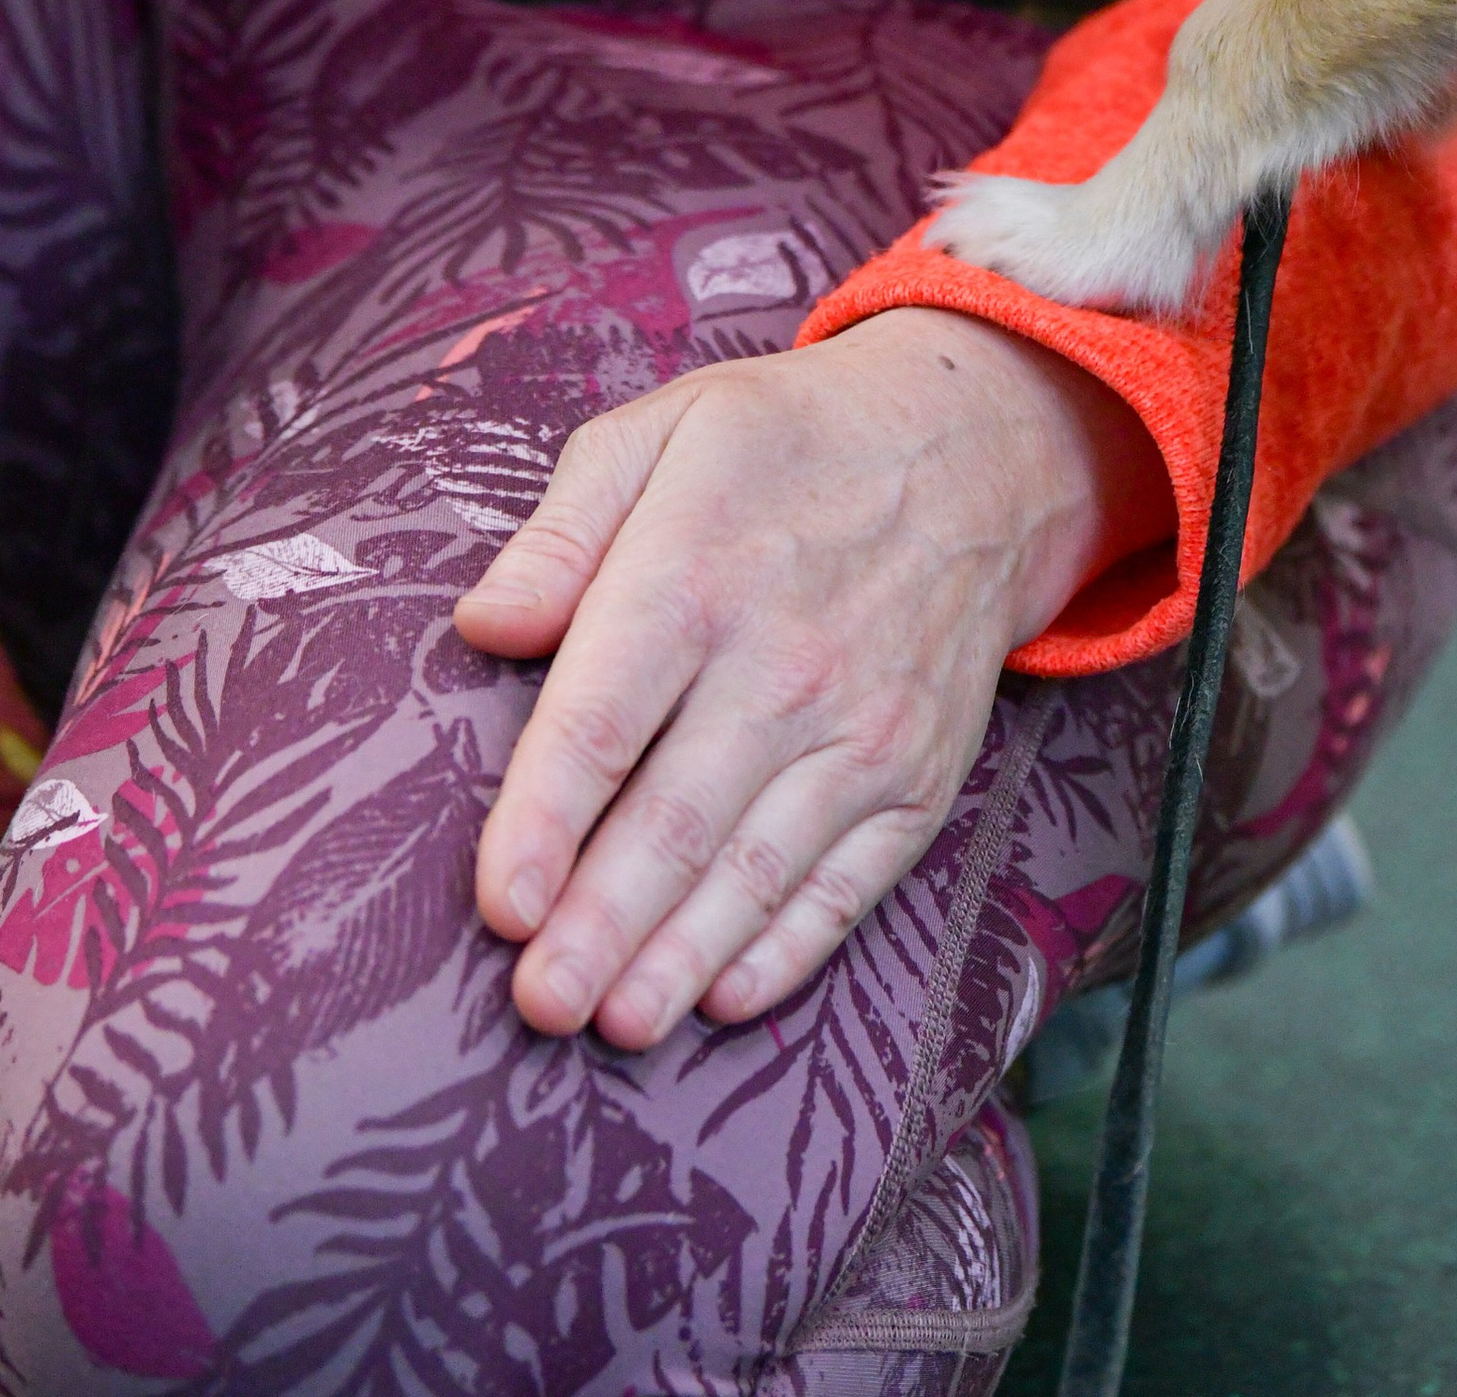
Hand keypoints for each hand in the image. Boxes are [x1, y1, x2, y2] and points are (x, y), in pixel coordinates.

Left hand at [453, 309, 1171, 1044]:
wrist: (975, 450)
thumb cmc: (784, 445)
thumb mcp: (661, 432)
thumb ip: (561, 531)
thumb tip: (482, 624)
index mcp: (695, 574)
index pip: (604, 721)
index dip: (544, 823)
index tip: (498, 908)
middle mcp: (783, 664)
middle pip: (676, 821)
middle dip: (600, 927)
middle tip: (538, 1006)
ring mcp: (862, 728)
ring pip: (757, 871)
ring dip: (680, 960)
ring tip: (614, 1025)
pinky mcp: (917, 776)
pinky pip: (847, 882)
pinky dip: (788, 950)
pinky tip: (724, 996)